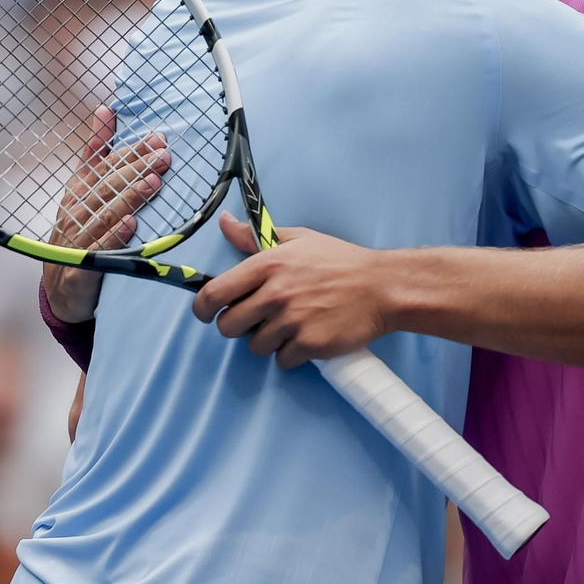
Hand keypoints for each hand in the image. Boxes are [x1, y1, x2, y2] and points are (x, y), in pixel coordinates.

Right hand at [43, 107, 170, 322]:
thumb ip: (96, 152)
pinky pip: (96, 251)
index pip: (104, 167)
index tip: (156, 138)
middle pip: (106, 187)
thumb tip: (105, 110)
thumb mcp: (84, 191)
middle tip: (162, 156)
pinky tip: (130, 225)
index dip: (130, 152)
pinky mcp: (78, 270)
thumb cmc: (80, 235)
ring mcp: (75, 241)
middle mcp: (75, 213)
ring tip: (152, 184)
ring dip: (128, 198)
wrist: (61, 294)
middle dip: (135, 170)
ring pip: (102, 215)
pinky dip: (112, 238)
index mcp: (79, 192)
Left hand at [191, 213, 393, 368]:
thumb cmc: (339, 261)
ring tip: (289, 326)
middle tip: (256, 321)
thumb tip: (224, 222)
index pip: (214, 294)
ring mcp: (292, 321)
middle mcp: (275, 294)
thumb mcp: (298, 240)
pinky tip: (305, 338)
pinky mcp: (309, 345)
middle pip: (229, 326)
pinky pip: (282, 361)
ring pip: (255, 347)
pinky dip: (291, 354)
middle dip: (238, 327)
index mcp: (267, 265)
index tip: (207, 313)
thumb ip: (255, 237)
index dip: (202, 308)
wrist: (381, 287)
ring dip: (268, 341)